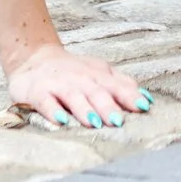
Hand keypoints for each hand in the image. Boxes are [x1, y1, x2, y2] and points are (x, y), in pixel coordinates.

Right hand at [4, 45, 151, 130]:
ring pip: (73, 96)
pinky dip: (53, 111)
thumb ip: (122, 85)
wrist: (34, 58)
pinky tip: (60, 121)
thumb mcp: (99, 73)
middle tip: (118, 121)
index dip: (130, 96)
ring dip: (84, 109)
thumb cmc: (73, 71)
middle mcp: (80, 78)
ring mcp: (58, 84)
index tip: (144, 107)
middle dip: (108, 106)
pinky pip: (45, 102)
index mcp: (97, 75)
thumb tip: (146, 100)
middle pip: (96, 92)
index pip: (117, 85)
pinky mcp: (38, 92)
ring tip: (94, 123)